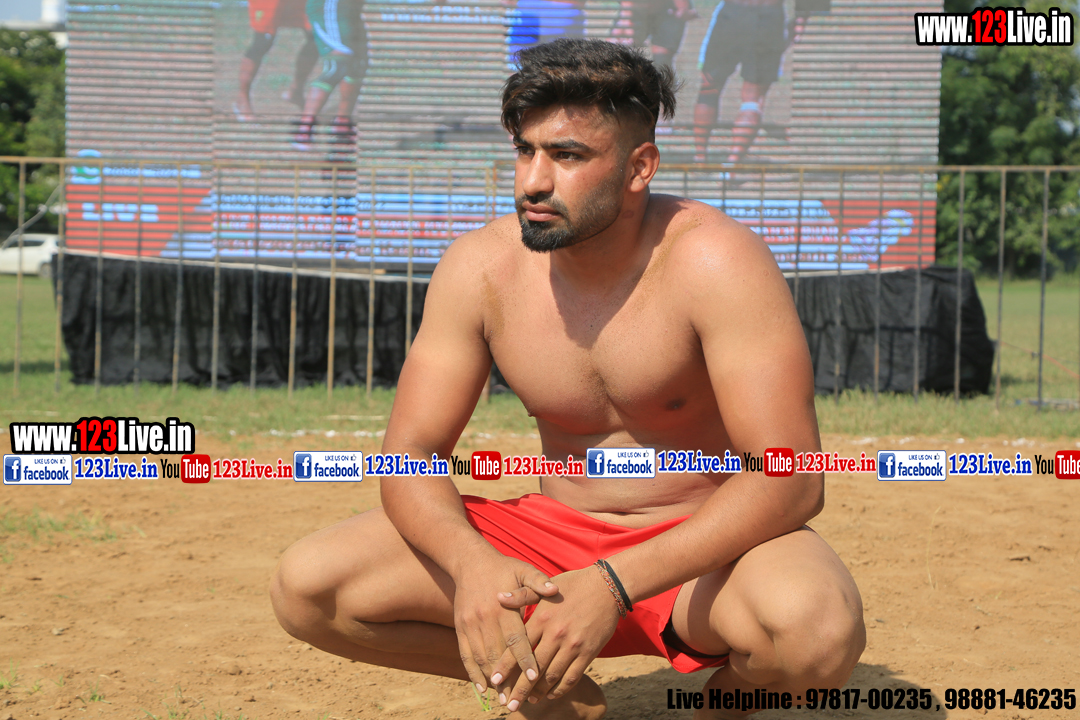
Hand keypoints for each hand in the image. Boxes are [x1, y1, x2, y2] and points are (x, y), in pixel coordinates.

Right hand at [453, 556, 558, 695]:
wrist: (470, 562)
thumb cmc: (503, 567)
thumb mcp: (523, 569)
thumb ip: (539, 581)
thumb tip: (555, 590)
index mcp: (503, 607)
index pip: (516, 638)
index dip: (525, 658)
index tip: (533, 677)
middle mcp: (485, 618)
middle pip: (498, 654)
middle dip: (508, 678)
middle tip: (519, 699)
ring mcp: (471, 624)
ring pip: (481, 658)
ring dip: (492, 680)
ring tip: (503, 699)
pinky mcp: (460, 628)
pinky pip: (466, 655)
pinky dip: (473, 673)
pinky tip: (483, 688)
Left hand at [488, 566, 621, 710]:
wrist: (608, 586)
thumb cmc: (573, 584)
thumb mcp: (545, 587)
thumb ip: (521, 595)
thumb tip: (498, 597)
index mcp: (542, 618)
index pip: (519, 647)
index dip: (505, 666)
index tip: (494, 680)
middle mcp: (556, 634)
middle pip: (533, 668)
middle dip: (519, 689)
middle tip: (509, 705)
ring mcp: (573, 645)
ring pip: (552, 676)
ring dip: (539, 692)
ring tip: (528, 702)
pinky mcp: (589, 652)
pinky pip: (572, 676)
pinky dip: (561, 689)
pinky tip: (551, 694)